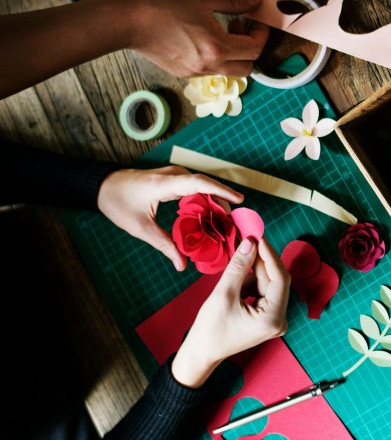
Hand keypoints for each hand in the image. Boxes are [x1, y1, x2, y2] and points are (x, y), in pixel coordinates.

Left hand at [97, 166, 243, 270]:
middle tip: (234, 223)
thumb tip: (182, 265)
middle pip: (206, 185)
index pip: (200, 183)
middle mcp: (173, 175)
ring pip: (202, 186)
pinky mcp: (173, 178)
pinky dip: (204, 199)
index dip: (221, 191)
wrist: (101, 186)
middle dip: (222, 202)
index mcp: (165, 184)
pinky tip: (208, 214)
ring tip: (225, 221)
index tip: (240, 200)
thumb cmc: (118, 203)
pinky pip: (195, 187)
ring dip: (214, 201)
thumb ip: (164, 245)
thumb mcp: (140, 228)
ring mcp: (173, 174)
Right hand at [126, 0, 269, 76]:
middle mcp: (208, 66)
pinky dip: (216, 58)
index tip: (256, 21)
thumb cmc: (162, 5)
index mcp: (217, 48)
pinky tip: (202, 38)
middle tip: (239, 27)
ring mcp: (195, 73)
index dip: (261, 35)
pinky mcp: (183, 73)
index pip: (254, 50)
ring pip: (229, 71)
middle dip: (250, 49)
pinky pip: (210, 71)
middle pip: (247, 68)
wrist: (127, 21)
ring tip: (219, 30)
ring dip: (233, 54)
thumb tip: (254, 2)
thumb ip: (234, 2)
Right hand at [172, 238, 289, 387]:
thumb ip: (239, 266)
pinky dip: (250, 284)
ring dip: (252, 274)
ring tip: (233, 272)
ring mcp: (275, 320)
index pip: (280, 279)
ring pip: (268, 285)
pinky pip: (262, 293)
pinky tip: (235, 286)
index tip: (259, 238)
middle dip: (261, 262)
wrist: (201, 352)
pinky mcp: (267, 318)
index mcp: (273, 318)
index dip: (270, 256)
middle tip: (248, 242)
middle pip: (275, 281)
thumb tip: (250, 243)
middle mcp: (280, 320)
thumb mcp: (223, 293)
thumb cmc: (210, 328)